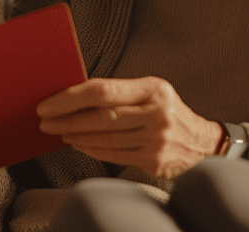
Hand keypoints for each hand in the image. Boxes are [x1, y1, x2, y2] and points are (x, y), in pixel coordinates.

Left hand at [37, 77, 223, 178]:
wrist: (203, 143)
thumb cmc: (169, 112)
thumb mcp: (152, 92)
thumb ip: (121, 92)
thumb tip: (75, 94)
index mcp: (153, 89)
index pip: (103, 90)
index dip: (71, 97)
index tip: (49, 103)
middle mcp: (157, 113)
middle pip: (100, 116)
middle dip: (66, 119)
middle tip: (45, 120)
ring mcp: (156, 139)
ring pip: (105, 138)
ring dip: (75, 135)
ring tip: (58, 131)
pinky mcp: (154, 160)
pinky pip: (113, 154)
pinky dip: (91, 149)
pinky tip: (78, 144)